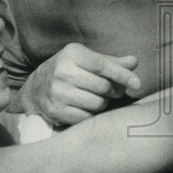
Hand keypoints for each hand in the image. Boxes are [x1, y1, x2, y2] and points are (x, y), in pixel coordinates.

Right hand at [20, 43, 141, 125]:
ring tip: (93, 97)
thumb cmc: (68, 70)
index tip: (137, 84)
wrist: (35, 89)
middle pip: (104, 87)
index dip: (123, 75)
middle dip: (113, 91)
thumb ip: (111, 62)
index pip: (103, 65)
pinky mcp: (55, 111)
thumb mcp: (85, 59)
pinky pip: (87, 118)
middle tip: (109, 90)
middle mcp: (63, 72)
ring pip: (97, 104)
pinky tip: (83, 107)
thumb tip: (134, 62)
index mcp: (72, 54)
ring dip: (102, 103)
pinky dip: (90, 115)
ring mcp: (57, 92)